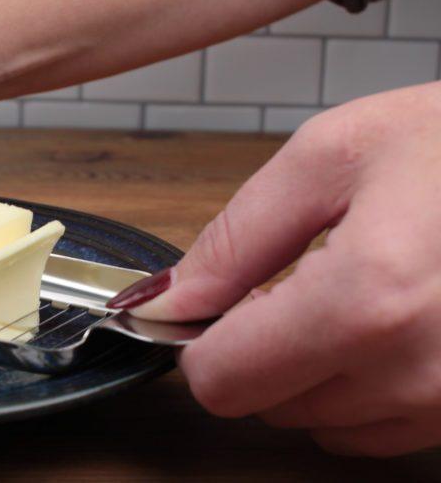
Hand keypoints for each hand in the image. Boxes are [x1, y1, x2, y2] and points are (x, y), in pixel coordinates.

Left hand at [109, 82, 440, 456]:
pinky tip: (390, 320)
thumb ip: (235, 239)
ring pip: (320, 420)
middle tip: (303, 277)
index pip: (224, 380)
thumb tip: (169, 302)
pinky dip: (363, 383)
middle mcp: (419, 369)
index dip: (204, 339)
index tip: (217, 303)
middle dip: (262, 345)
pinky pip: (380, 428)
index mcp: (370, 298)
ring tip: (360, 289)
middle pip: (267, 403)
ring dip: (314, 365)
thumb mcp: (330, 156)